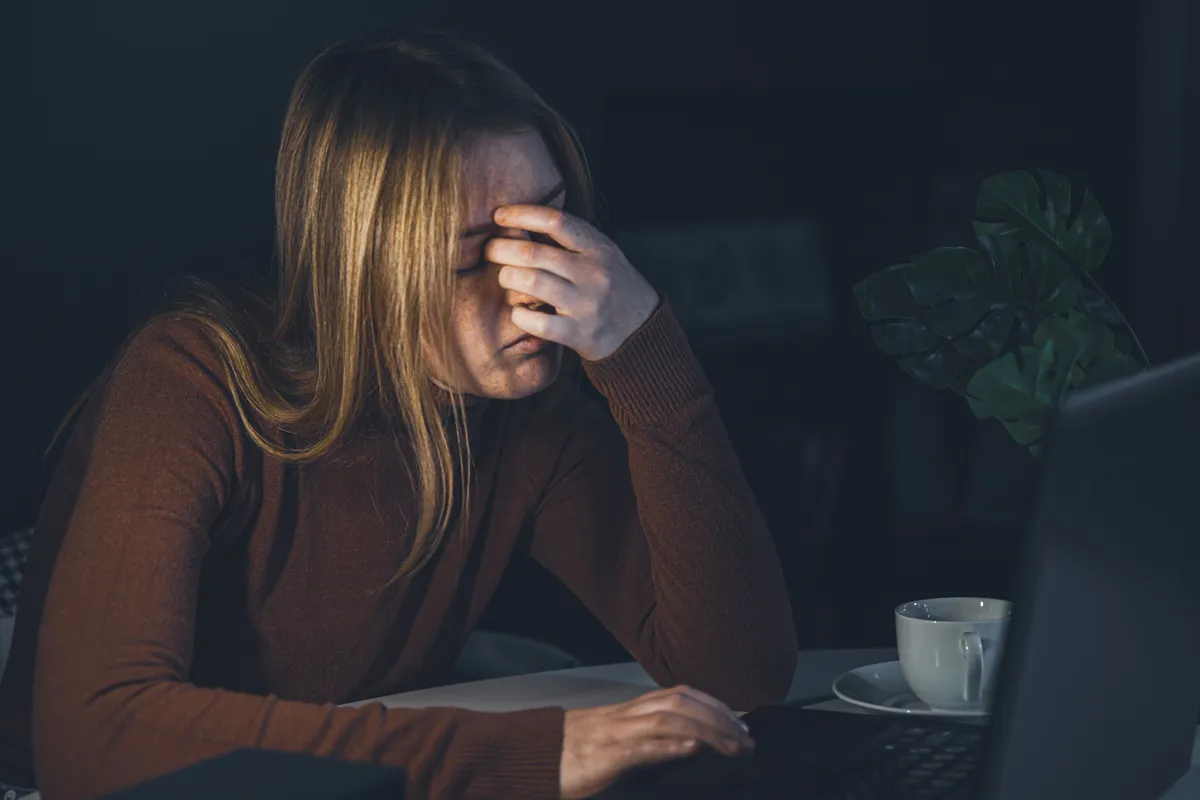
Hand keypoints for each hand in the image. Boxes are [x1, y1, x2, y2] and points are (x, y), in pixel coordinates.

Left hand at [487, 205, 658, 360]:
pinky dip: (519, 314)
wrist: (641, 328)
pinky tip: (518, 310)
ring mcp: (586, 304)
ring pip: (531, 283)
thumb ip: (570, 239)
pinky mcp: (578, 333)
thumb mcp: (602, 254)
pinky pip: (537, 322)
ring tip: (504, 277)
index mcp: (598, 248)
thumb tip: (520, 221)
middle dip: (501, 249)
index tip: (499, 215)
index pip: (556, 221)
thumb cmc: (611, 284)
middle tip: (490, 249)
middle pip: (534, 253)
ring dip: (507, 277)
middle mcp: (593, 273)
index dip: (522, 214)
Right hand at [559, 685, 754, 798]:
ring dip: (708, 732)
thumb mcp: (613, 745)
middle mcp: (625, 716)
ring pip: (667, 720)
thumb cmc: (569, 756)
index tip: (742, 723)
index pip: (681, 695)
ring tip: (734, 748)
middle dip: (721, 718)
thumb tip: (687, 748)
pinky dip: (669, 747)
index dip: (715, 705)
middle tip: (749, 740)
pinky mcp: (602, 759)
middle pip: (681, 703)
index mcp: (628, 712)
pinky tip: (692, 749)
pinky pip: (640, 748)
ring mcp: (614, 734)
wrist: (526, 759)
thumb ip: (646, 743)